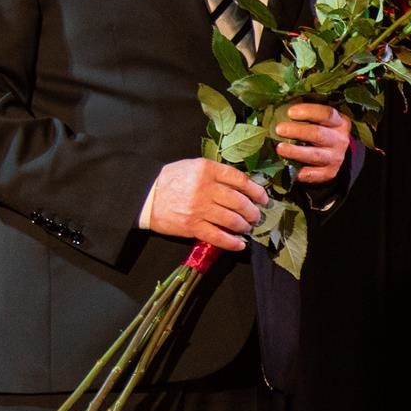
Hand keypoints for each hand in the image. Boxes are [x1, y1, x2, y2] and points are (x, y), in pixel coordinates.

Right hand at [147, 157, 267, 249]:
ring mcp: (199, 209)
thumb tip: (242, 185)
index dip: (256, 190)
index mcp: (207, 170)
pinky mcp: (193, 226)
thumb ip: (216, 173)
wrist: (146, 196)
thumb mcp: (194, 166)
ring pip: (232, 220)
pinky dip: (232, 242)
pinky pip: (218, 237)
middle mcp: (205, 188)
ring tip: (247, 228)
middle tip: (256, 216)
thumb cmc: (172, 179)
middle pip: (239, 202)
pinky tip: (240, 244)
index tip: (264, 198)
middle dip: (252, 211)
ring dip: (244, 226)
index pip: (240, 180)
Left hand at [274, 101, 352, 184]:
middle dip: (297, 131)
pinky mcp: (329, 173)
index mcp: (339, 122)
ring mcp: (335, 158)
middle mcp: (340, 140)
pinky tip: (285, 168)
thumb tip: (278, 106)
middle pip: (318, 134)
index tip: (290, 112)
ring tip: (279, 148)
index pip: (326, 114)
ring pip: (315, 155)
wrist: (337, 152)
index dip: (308, 112)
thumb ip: (306, 113)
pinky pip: (312, 174)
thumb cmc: (321, 128)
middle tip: (279, 129)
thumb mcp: (320, 118)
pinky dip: (298, 172)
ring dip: (295, 152)